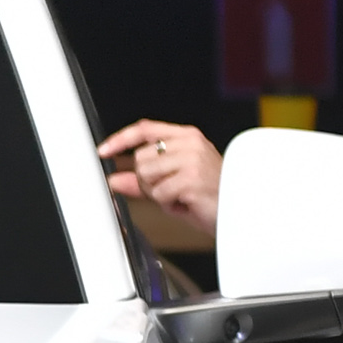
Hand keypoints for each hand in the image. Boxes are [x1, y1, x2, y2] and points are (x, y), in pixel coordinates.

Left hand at [97, 119, 222, 244]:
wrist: (240, 212)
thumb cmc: (211, 197)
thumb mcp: (172, 185)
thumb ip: (143, 180)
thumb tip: (115, 179)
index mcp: (187, 137)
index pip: (145, 129)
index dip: (120, 139)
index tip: (103, 151)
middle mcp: (189, 143)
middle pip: (141, 159)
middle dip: (148, 182)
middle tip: (171, 191)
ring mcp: (191, 158)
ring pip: (147, 176)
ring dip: (159, 194)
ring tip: (181, 196)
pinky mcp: (191, 177)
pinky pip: (159, 193)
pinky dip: (169, 205)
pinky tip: (187, 204)